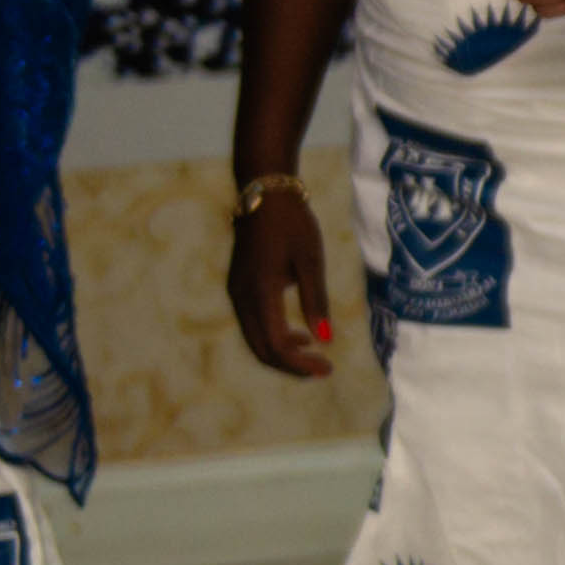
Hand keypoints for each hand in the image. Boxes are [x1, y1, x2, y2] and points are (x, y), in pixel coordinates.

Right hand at [225, 181, 332, 379]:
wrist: (265, 194)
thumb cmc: (293, 224)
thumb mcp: (311, 260)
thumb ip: (316, 300)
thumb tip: (324, 338)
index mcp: (260, 291)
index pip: (276, 344)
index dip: (300, 364)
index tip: (327, 369)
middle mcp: (242, 296)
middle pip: (261, 348)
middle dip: (291, 365)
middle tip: (323, 370)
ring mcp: (236, 291)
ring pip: (255, 338)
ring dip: (282, 353)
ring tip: (314, 355)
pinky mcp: (238, 287)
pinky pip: (252, 323)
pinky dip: (273, 336)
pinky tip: (299, 335)